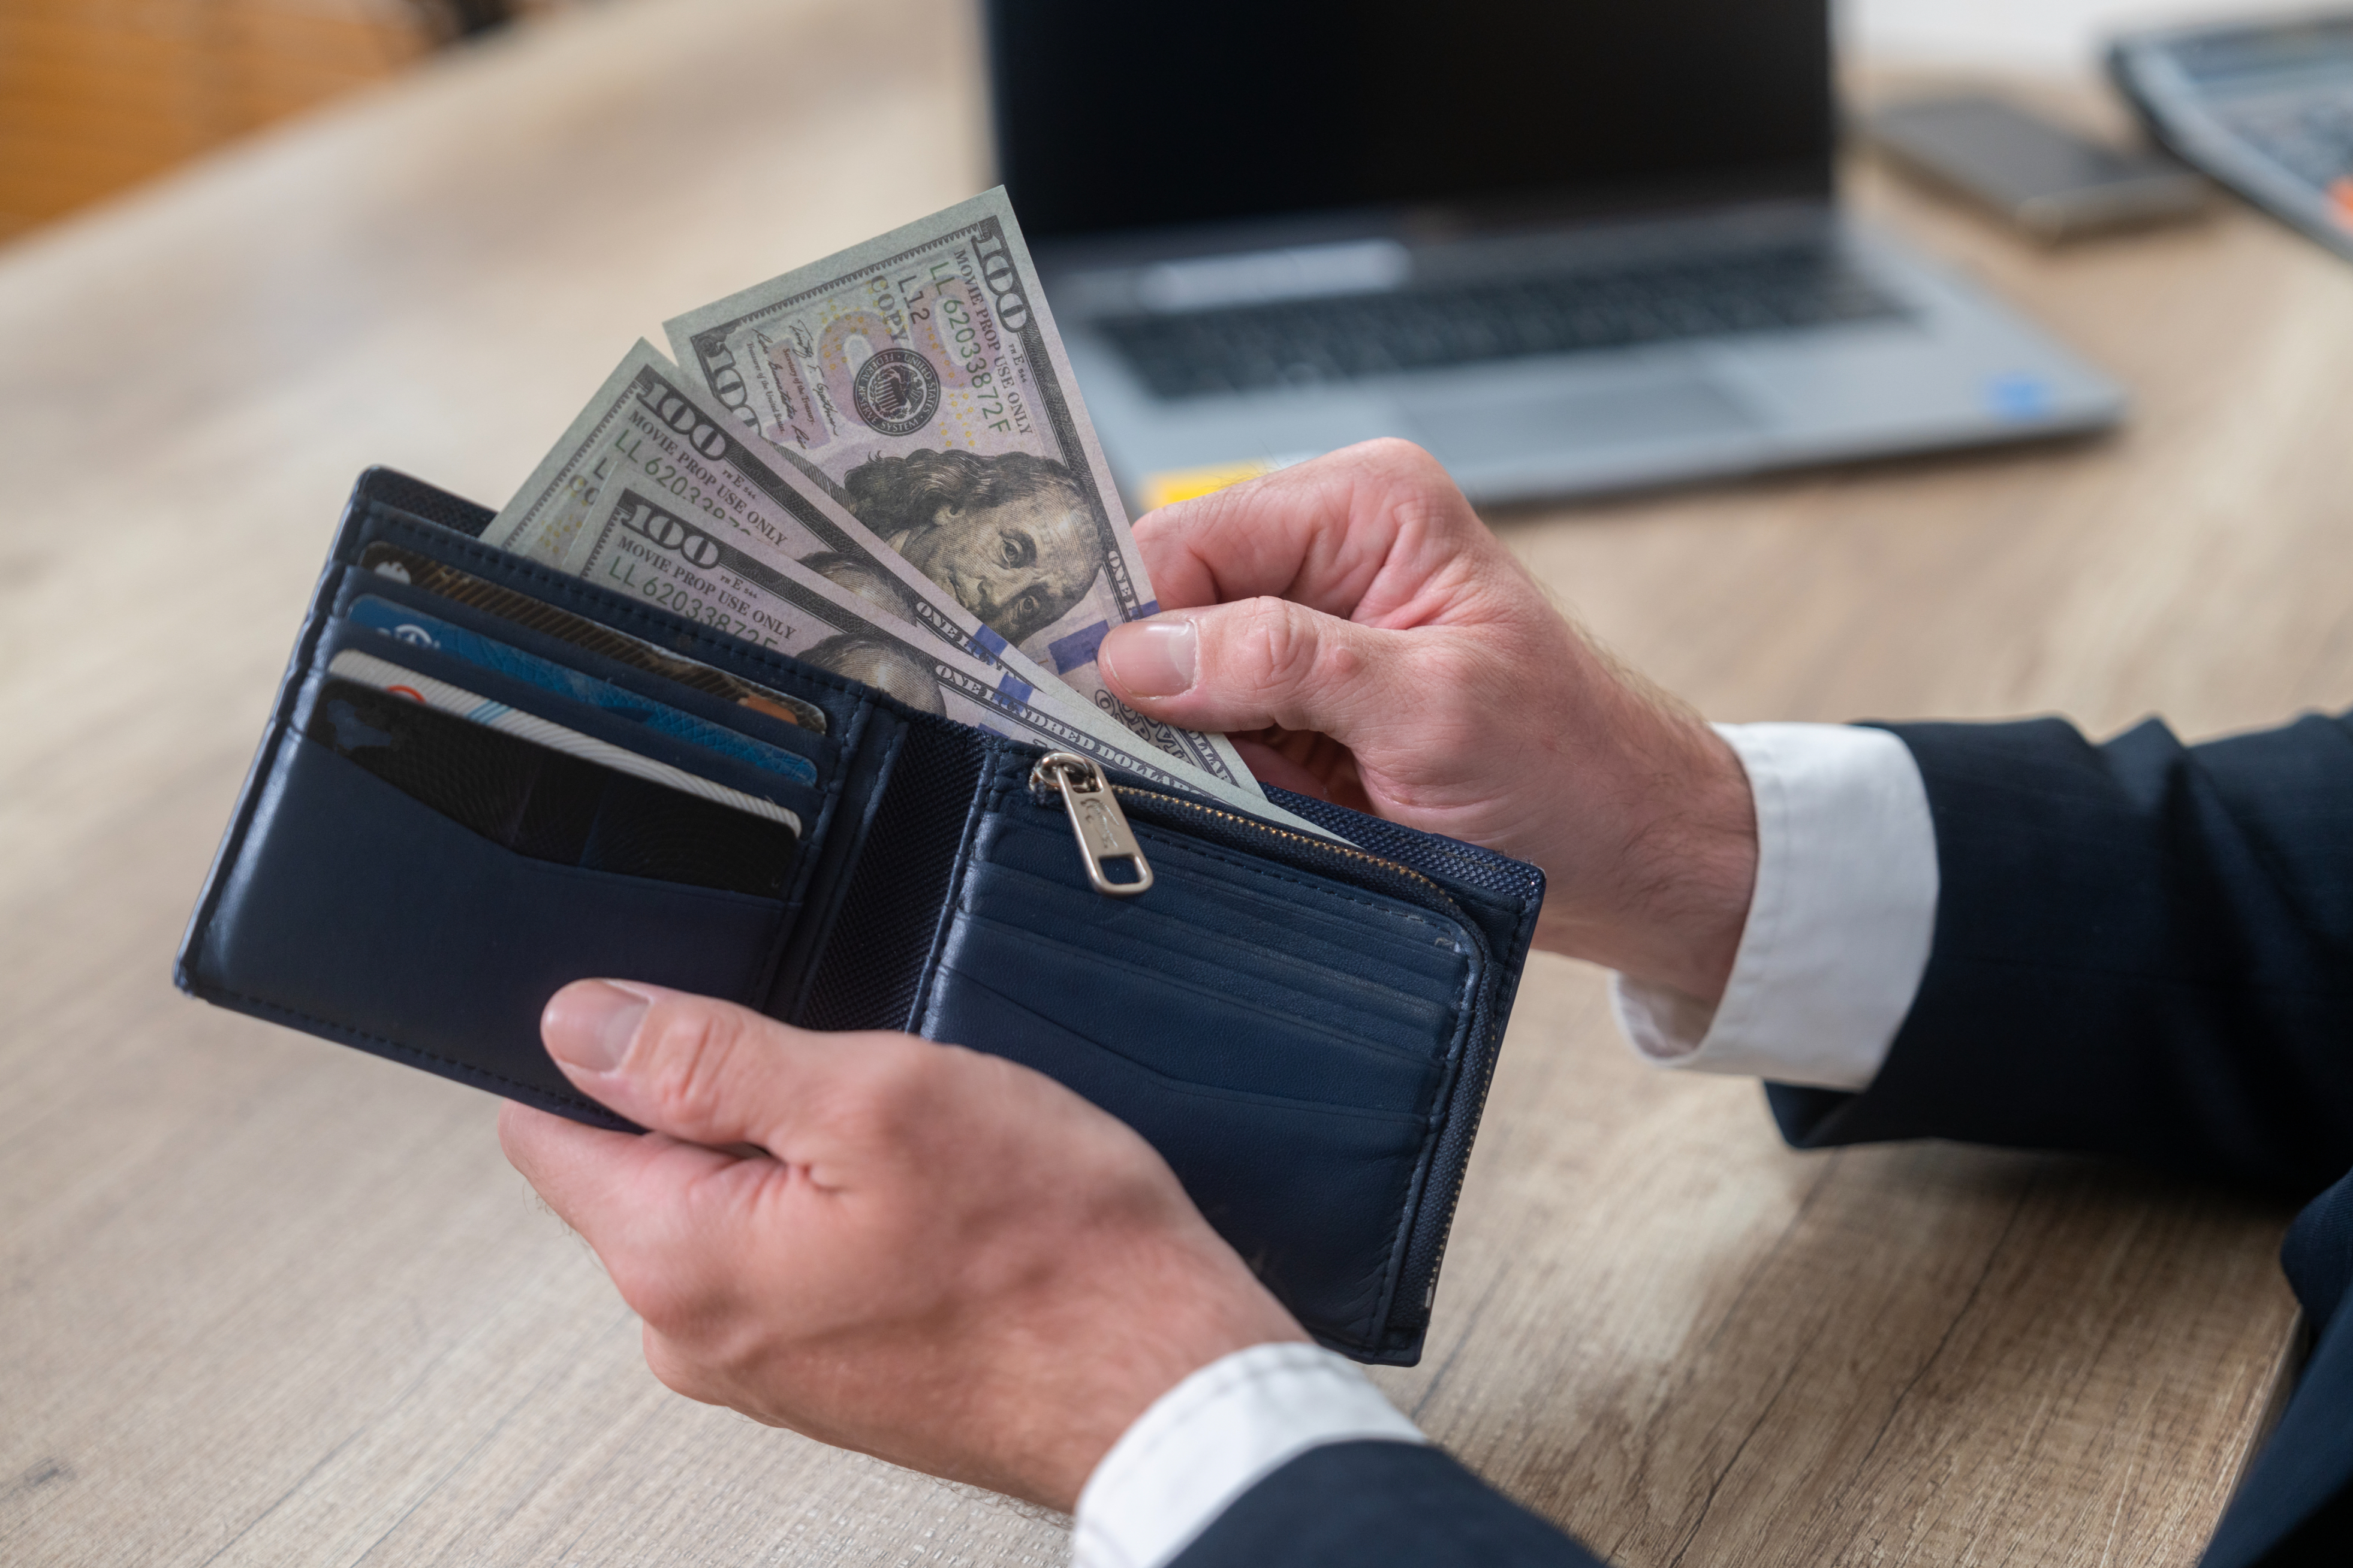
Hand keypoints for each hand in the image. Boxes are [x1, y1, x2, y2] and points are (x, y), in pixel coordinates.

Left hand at [500, 980, 1304, 1510]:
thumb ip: (707, 1056)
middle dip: (739, 1099)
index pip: (549, 1128)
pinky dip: (856, 1211)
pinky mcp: (830, 1370)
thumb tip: (581, 1022)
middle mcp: (696, 1332)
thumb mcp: (874, 1097)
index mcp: (677, 1258)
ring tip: (922, 1160)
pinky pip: (801, 1252)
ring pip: (739, 1200)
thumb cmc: (1047, 1256)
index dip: (619, 1047)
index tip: (712, 1031)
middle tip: (862, 1096)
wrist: (1159, 1381)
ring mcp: (766, 1360)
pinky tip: (943, 1209)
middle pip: (652, 1160)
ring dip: (811, 1155)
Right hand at [1101, 439, 1755, 1000]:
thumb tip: (1137, 653)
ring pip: (1178, 679)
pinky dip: (1219, 777)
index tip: (1103, 705)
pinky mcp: (1306, 706)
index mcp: (1363, 504)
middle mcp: (1329, 550)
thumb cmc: (1572, 771)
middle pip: (1169, 606)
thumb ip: (1281, 662)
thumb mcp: (1431, 709)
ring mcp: (1313, 632)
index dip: (1135, 622)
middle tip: (1192, 767)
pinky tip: (1267, 807)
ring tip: (1262, 795)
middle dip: (1163, 692)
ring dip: (1193, 746)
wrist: (1635, 859)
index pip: (1186, 538)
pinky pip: (1213, 733)